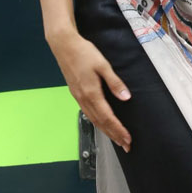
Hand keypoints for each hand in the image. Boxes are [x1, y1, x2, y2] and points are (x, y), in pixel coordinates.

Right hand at [48, 29, 131, 152]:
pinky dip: (97, 123)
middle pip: (101, 123)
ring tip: (117, 139)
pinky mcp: (76, 94)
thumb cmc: (84, 52)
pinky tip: (102, 125)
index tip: (128, 139)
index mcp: (92, 93)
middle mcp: (84, 99)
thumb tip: (126, 98)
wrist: (63, 45)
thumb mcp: (103, 65)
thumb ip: (114, 82)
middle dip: (114, 135)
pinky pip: (88, 114)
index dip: (118, 130)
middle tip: (126, 146)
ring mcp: (78, 97)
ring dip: (106, 131)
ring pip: (94, 120)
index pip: (108, 117)